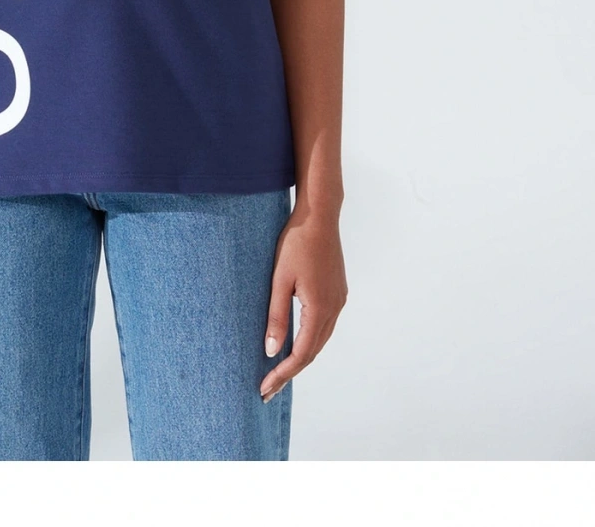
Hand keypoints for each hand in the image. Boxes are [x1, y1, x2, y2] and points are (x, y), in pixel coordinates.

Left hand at [260, 206, 347, 402]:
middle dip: (290, 372)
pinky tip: (296, 342)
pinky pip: (324, 326)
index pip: (301, 354)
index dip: (282, 374)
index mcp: (319, 309)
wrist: (319, 216)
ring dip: (301, 357)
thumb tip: (272, 351)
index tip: (264, 388)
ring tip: (279, 371)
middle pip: (313, 352)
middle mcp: (334, 310)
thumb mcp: (279, 279)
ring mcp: (338, 301)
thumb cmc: (296, 243)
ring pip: (320, 340)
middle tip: (267, 388)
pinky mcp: (337, 292)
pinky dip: (310, 340)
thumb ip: (276, 316)